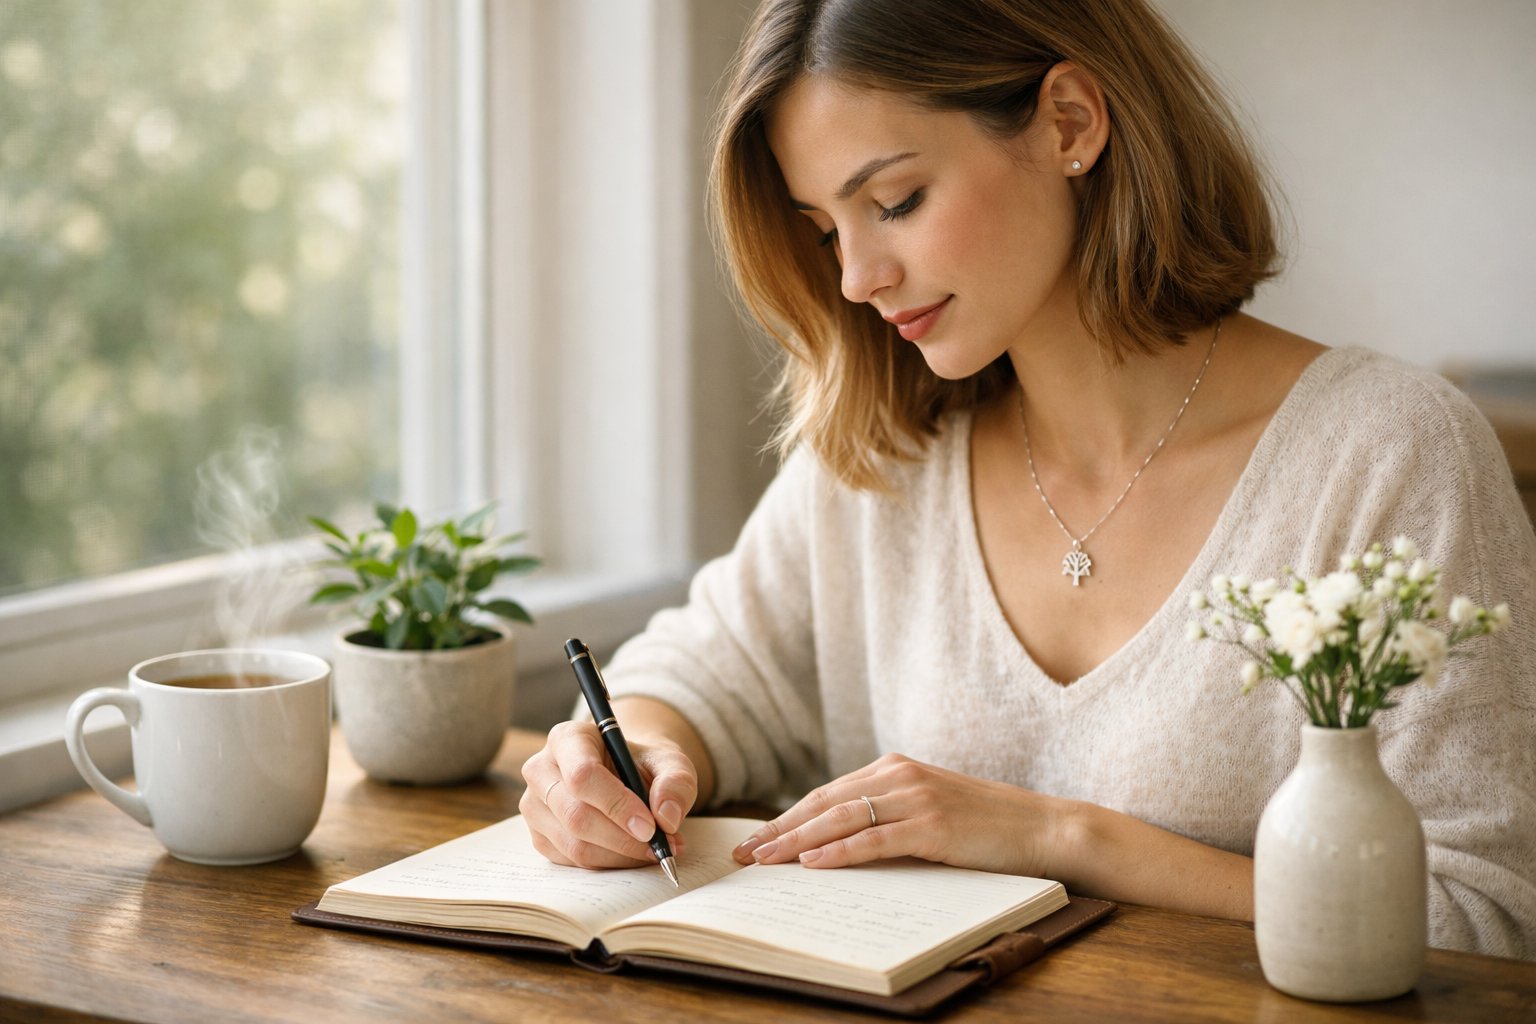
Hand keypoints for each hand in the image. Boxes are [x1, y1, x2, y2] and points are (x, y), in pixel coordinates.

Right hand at [519, 719, 697, 868]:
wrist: (627, 776)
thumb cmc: (643, 765)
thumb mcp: (670, 762)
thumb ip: (675, 782)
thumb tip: (667, 817)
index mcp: (568, 738)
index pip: (582, 775)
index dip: (616, 805)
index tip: (650, 827)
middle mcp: (541, 770)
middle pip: (575, 815)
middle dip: (622, 838)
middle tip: (662, 846)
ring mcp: (534, 806)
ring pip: (574, 844)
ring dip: (620, 855)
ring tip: (657, 849)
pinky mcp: (540, 836)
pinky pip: (573, 862)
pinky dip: (610, 864)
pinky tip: (634, 853)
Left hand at [731, 753, 1067, 876]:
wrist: (1042, 826)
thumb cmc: (985, 824)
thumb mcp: (929, 808)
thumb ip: (888, 813)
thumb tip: (838, 840)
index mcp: (895, 768)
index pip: (827, 794)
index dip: (788, 817)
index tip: (756, 839)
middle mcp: (899, 775)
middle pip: (824, 803)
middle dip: (780, 829)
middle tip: (745, 853)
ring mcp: (915, 798)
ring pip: (840, 820)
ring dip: (797, 841)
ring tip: (765, 859)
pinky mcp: (931, 826)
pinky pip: (874, 840)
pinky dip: (839, 852)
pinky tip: (813, 865)